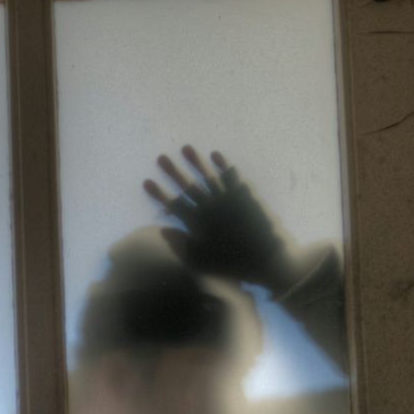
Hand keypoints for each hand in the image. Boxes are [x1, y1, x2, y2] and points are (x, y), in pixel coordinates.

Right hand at [142, 146, 292, 289]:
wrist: (267, 259)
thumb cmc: (234, 266)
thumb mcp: (203, 262)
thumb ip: (182, 246)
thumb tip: (163, 231)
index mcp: (200, 224)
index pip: (174, 204)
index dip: (159, 193)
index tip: (146, 181)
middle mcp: (211, 207)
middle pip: (189, 186)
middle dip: (173, 171)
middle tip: (161, 157)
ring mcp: (229, 199)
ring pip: (209, 176)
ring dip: (196, 162)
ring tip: (186, 147)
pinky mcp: (245, 196)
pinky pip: (232, 176)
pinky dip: (223, 165)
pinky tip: (216, 155)